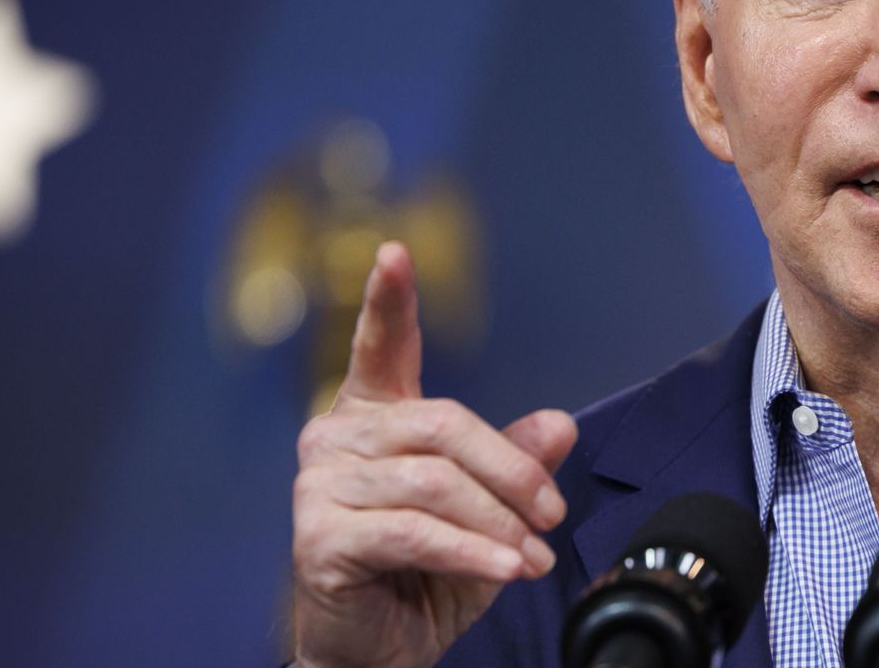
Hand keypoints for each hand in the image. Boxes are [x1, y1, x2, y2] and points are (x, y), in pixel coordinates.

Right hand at [291, 242, 576, 667]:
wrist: (379, 652)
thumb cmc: (425, 574)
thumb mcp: (489, 512)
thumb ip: (515, 462)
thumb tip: (559, 425)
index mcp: (374, 416)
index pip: (380, 348)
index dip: (387, 300)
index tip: (395, 251)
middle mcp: (337, 438)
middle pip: (444, 426)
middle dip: (512, 471)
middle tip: (553, 514)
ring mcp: (320, 487)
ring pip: (434, 483)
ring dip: (498, 523)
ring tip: (533, 555)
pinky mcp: (319, 538)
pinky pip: (414, 533)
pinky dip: (473, 553)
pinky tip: (508, 571)